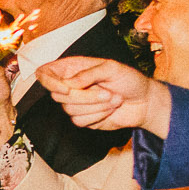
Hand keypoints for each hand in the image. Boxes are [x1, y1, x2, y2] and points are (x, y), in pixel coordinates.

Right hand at [37, 57, 169, 135]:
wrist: (144, 102)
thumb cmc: (129, 80)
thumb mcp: (112, 68)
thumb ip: (88, 73)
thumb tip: (68, 84)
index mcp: (72, 68)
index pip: (44, 73)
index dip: (48, 81)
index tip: (65, 88)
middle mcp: (70, 86)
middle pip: (57, 95)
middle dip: (84, 96)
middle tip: (107, 92)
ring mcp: (75, 103)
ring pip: (68, 109)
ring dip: (96, 106)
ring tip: (114, 99)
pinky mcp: (82, 118)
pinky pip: (79, 121)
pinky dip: (98, 116)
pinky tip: (110, 109)